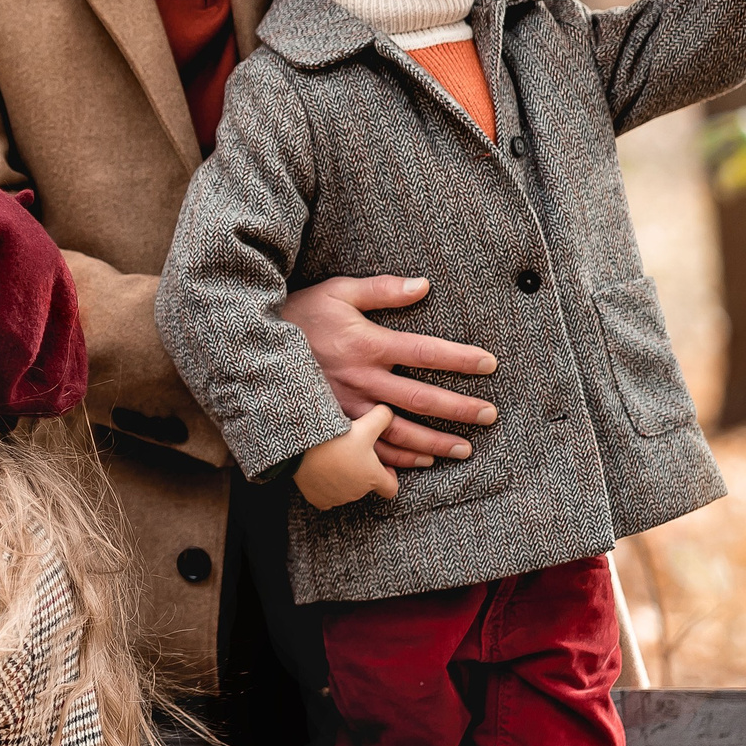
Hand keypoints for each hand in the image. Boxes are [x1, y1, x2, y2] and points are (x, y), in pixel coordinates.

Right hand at [281, 275, 496, 468]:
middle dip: (459, 408)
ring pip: (400, 431)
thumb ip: (382, 290)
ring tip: (465, 448)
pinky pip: (371, 447)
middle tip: (490, 415)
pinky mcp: (335, 423)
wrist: (256, 348)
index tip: (489, 364)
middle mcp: (362, 379)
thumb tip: (422, 285)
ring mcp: (348, 406)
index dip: (460, 359)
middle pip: (421, 398)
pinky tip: (423, 461)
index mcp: (367, 344)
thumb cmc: (300, 315)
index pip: (425, 352)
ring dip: (436, 441)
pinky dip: (399, 458)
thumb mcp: (337, 292)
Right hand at [293, 407, 401, 509]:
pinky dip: (325, 489)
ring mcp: (337, 498)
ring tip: (334, 459)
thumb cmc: (339, 438)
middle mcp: (357, 492)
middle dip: (362, 473)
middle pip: (365, 487)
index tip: (380, 465)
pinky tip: (321, 473)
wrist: (305, 448)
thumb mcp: (367, 424)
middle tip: (351, 454)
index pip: (391, 489)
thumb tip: (388, 412)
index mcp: (373, 478)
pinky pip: (326, 498)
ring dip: (344, 480)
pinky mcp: (318, 500)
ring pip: (345, 492)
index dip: (389, 477)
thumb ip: (384, 417)